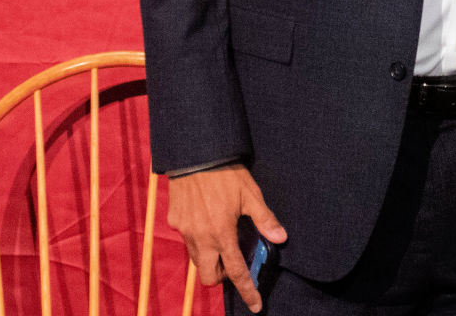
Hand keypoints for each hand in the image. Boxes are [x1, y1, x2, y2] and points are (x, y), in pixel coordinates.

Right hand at [167, 164, 286, 312]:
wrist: (195, 154)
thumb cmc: (226, 173)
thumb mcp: (251, 194)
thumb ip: (265, 219)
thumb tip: (281, 238)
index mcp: (222, 233)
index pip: (237, 272)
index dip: (247, 290)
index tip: (255, 306)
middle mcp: (201, 237)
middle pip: (208, 276)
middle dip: (221, 276)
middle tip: (232, 262)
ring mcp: (185, 230)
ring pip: (197, 258)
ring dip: (210, 258)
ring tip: (221, 240)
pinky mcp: (175, 221)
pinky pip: (187, 239)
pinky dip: (198, 238)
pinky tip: (206, 220)